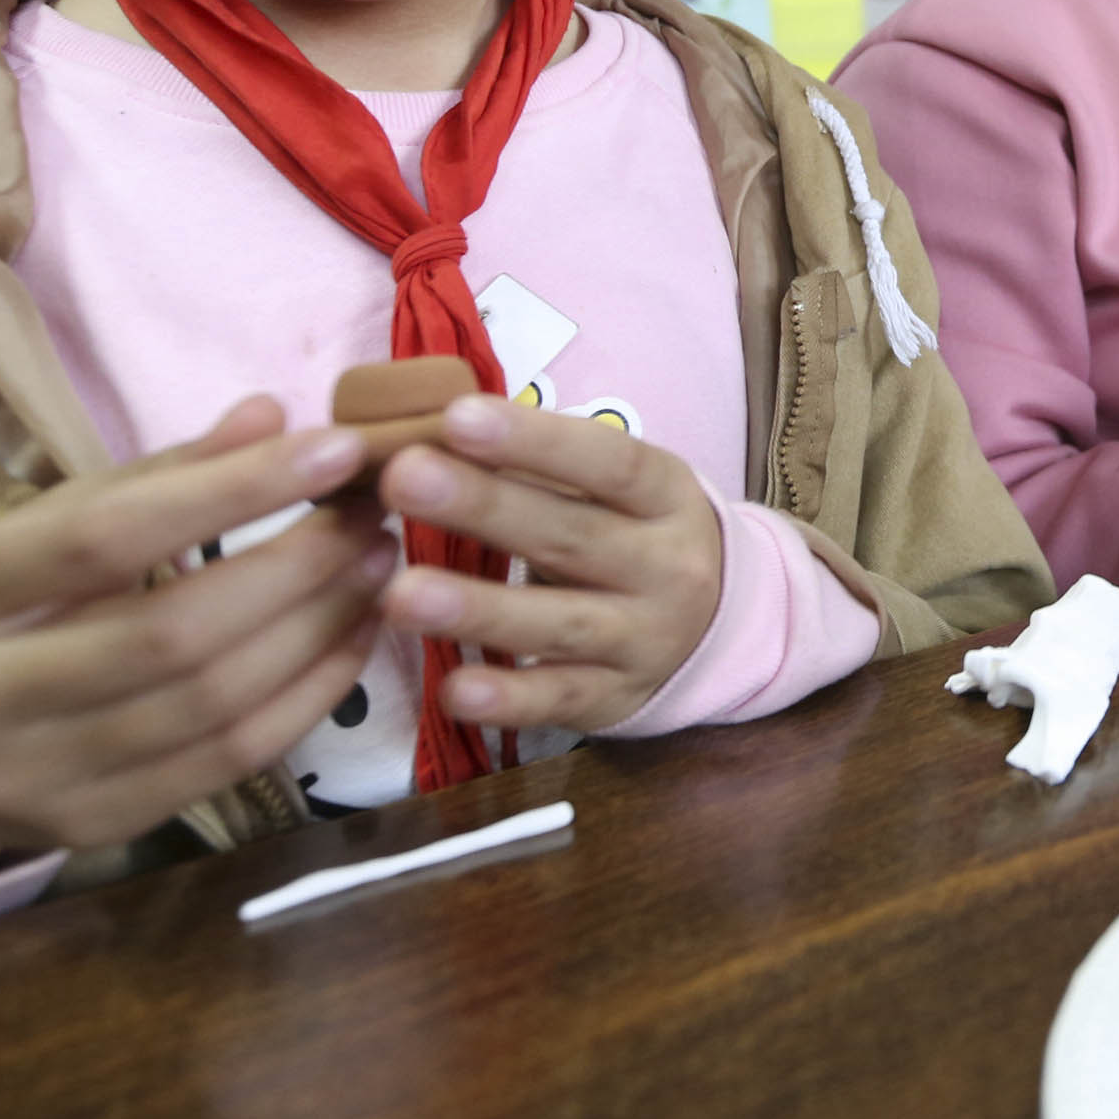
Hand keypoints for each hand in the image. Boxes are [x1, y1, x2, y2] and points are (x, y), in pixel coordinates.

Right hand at [0, 399, 391, 894]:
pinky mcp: (85, 829)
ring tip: (377, 567)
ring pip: (209, 706)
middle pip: (169, 635)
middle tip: (373, 514)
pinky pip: (222, 763)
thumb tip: (269, 416)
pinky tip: (348, 640)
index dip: (232, 493)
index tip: (336, 450)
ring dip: (316, 630)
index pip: (104, 539)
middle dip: (296, 567)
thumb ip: (142, 479)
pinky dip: (303, 697)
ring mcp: (26, 781)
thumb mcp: (17, 536)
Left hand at [374, 395, 726, 735]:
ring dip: (479, 609)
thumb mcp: (619, 493)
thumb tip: (439, 433)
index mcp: (667, 497)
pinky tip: (454, 691)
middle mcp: (668, 568)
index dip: (535, 440)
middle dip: (483, 506)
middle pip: (571, 536)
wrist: (716, 628)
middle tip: (402, 477)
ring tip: (402, 593)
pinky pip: (558, 701)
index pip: (608, 462)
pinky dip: (507, 699)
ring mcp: (644, 640)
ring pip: (558, 624)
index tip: (457, 418)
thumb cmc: (637, 537)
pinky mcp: (614, 699)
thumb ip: (544, 469)